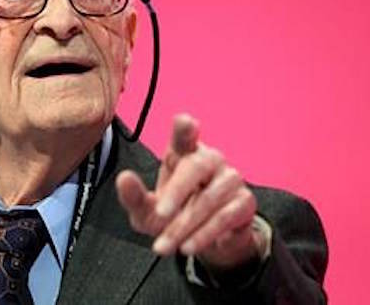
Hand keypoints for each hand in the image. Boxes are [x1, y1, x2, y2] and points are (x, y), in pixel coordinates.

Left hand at [116, 114, 262, 268]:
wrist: (203, 240)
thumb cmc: (173, 213)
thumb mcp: (147, 211)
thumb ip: (134, 196)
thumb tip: (124, 178)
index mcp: (183, 153)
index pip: (184, 135)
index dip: (185, 128)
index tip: (185, 122)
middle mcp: (210, 159)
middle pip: (197, 166)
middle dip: (176, 192)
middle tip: (159, 214)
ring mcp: (230, 178)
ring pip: (208, 199)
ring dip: (184, 225)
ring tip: (164, 245)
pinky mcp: (245, 201)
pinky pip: (224, 217)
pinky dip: (203, 235)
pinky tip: (188, 247)